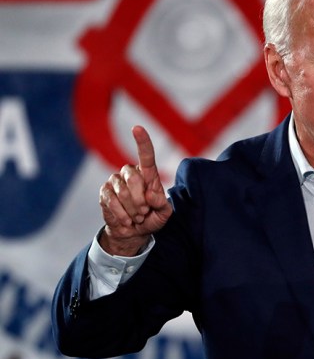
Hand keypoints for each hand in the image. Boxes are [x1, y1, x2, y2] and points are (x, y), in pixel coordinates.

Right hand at [98, 126, 171, 255]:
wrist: (133, 231)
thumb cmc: (151, 218)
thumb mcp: (164, 214)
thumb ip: (162, 205)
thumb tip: (151, 195)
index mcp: (148, 174)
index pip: (146, 155)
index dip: (142, 142)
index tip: (137, 128)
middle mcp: (131, 173)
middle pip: (134, 178)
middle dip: (140, 200)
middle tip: (144, 211)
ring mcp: (115, 181)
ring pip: (122, 192)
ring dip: (132, 209)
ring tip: (136, 216)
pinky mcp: (104, 192)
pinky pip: (111, 201)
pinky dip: (122, 215)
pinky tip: (126, 220)